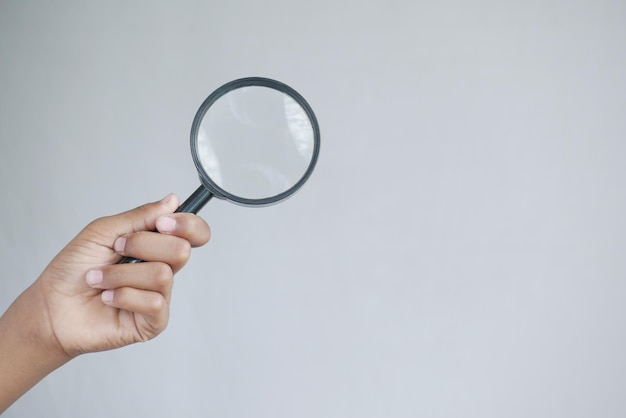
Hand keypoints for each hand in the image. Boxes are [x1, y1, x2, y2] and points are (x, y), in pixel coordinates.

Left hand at [37, 193, 210, 355]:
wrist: (51, 306)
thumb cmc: (73, 269)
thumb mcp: (103, 231)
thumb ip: (140, 216)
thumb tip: (172, 201)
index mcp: (157, 245)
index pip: (194, 233)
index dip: (187, 225)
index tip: (162, 223)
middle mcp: (163, 269)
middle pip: (181, 250)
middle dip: (142, 245)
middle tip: (117, 250)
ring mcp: (159, 296)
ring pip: (161, 275)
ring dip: (120, 274)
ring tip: (100, 279)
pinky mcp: (153, 322)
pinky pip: (153, 302)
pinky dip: (123, 296)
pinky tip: (108, 298)